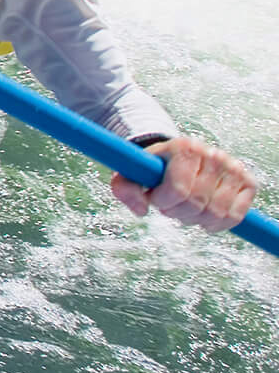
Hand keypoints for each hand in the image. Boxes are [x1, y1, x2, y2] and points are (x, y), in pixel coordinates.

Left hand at [111, 137, 258, 231]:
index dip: (162, 202)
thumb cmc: (153, 169)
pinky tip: (204, 216)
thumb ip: (124, 189)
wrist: (179, 156)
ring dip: (195, 219)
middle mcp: (214, 155)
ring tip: (185, 208)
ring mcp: (234, 168)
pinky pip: (235, 217)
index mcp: (185, 148)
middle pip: (197, 204)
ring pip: (217, 213)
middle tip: (170, 204)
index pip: (179, 189)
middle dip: (177, 212)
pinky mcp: (248, 183)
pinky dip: (217, 224)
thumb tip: (142, 211)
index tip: (154, 197)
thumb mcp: (131, 174)